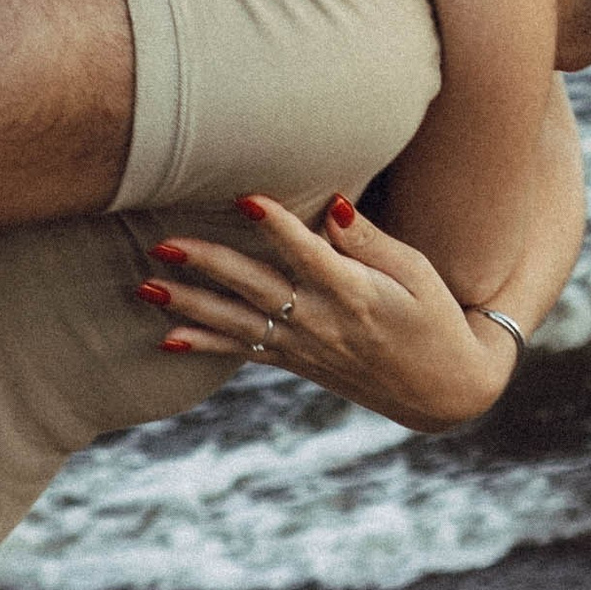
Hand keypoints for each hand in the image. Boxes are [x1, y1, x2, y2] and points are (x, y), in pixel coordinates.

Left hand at [138, 194, 519, 432]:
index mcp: (356, 294)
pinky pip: (245, 352)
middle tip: (163, 244)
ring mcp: (306, 347)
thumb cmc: (435, 317)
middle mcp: (323, 322)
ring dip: (190, 306)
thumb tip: (333, 203)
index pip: (308, 254)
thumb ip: (369, 240)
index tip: (243, 198)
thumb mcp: (416, 273)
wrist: (444, 391)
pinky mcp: (299, 363)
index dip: (276, 226)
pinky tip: (167, 337)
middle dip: (208, 265)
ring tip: (146, 289)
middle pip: (257, 288)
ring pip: (238, 322)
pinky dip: (206, 344)